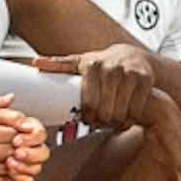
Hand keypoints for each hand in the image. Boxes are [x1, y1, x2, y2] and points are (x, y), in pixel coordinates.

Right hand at [0, 95, 26, 180]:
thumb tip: (11, 98)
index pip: (15, 132)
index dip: (20, 130)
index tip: (17, 128)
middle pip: (16, 150)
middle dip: (20, 145)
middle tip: (19, 141)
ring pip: (13, 167)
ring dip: (17, 161)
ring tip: (14, 153)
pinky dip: (12, 177)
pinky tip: (8, 168)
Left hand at [0, 106, 49, 180]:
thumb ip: (11, 116)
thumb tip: (22, 117)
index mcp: (28, 129)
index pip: (40, 133)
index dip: (31, 137)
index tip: (16, 139)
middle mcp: (30, 146)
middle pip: (43, 152)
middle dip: (31, 153)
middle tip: (17, 152)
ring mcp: (26, 161)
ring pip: (36, 167)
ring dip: (25, 166)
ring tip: (10, 162)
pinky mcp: (19, 174)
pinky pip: (27, 180)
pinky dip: (21, 178)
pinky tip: (10, 171)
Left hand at [33, 44, 153, 128]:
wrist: (132, 56)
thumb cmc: (102, 63)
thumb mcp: (80, 62)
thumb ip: (58, 64)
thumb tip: (35, 63)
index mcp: (92, 65)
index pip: (88, 103)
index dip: (87, 118)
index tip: (87, 121)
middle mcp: (111, 67)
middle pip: (105, 111)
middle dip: (101, 122)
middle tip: (100, 123)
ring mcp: (130, 73)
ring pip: (121, 113)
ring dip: (116, 123)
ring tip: (111, 121)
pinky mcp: (145, 79)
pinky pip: (136, 110)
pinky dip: (130, 120)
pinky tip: (125, 118)